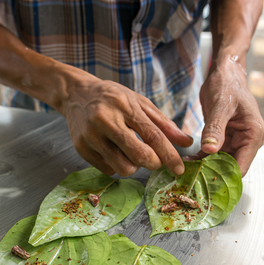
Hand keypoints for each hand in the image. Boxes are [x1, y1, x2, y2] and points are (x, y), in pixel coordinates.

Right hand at [61, 72, 192, 176]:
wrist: (76, 94)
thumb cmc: (113, 98)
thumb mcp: (140, 103)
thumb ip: (163, 124)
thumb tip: (187, 143)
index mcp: (124, 106)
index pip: (152, 135)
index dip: (169, 155)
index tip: (179, 169)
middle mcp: (105, 121)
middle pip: (138, 155)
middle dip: (153, 163)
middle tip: (156, 161)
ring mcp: (91, 136)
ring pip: (122, 168)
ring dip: (134, 166)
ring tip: (131, 152)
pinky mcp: (81, 149)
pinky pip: (108, 170)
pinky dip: (117, 165)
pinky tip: (115, 152)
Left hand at [197, 56, 263, 176]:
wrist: (223, 73)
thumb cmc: (227, 84)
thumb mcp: (220, 106)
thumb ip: (215, 129)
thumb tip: (210, 150)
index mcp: (253, 134)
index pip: (241, 165)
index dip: (225, 177)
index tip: (206, 183)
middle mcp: (247, 140)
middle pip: (231, 167)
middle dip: (212, 174)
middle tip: (191, 180)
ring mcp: (235, 140)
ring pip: (220, 162)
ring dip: (205, 167)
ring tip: (186, 172)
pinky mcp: (223, 137)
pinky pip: (213, 153)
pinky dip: (201, 158)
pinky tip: (187, 161)